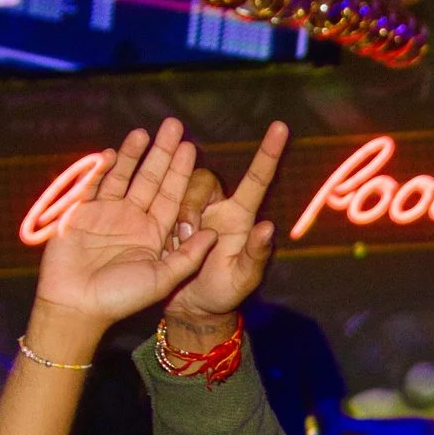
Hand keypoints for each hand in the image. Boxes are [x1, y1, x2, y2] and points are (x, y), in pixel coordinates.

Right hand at [33, 120, 218, 332]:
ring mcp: (107, 214)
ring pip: (123, 177)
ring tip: (144, 131)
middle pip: (151, 180)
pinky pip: (93, 185)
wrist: (77, 305)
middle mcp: (133, 220)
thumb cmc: (122, 298)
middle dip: (162, 153)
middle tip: (174, 125)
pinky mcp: (82, 213)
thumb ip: (188, 257)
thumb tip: (214, 233)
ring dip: (133, 154)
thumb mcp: (163, 279)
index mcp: (155, 234)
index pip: (173, 197)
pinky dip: (101, 169)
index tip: (191, 148)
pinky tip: (111, 151)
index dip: (181, 173)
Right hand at [165, 120, 289, 343]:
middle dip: (192, 206)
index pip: (256, 181)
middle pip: (203, 180)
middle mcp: (213, 206)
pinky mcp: (160, 215)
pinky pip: (154, 197)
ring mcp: (184, 208)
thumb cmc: (222, 293)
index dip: (268, 154)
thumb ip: (255, 255)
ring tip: (171, 243)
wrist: (188, 307)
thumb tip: (267, 226)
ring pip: (176, 187)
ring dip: (174, 215)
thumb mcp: (242, 279)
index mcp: (238, 218)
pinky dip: (153, 211)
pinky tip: (155, 233)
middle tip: (188, 238)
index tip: (281, 127)